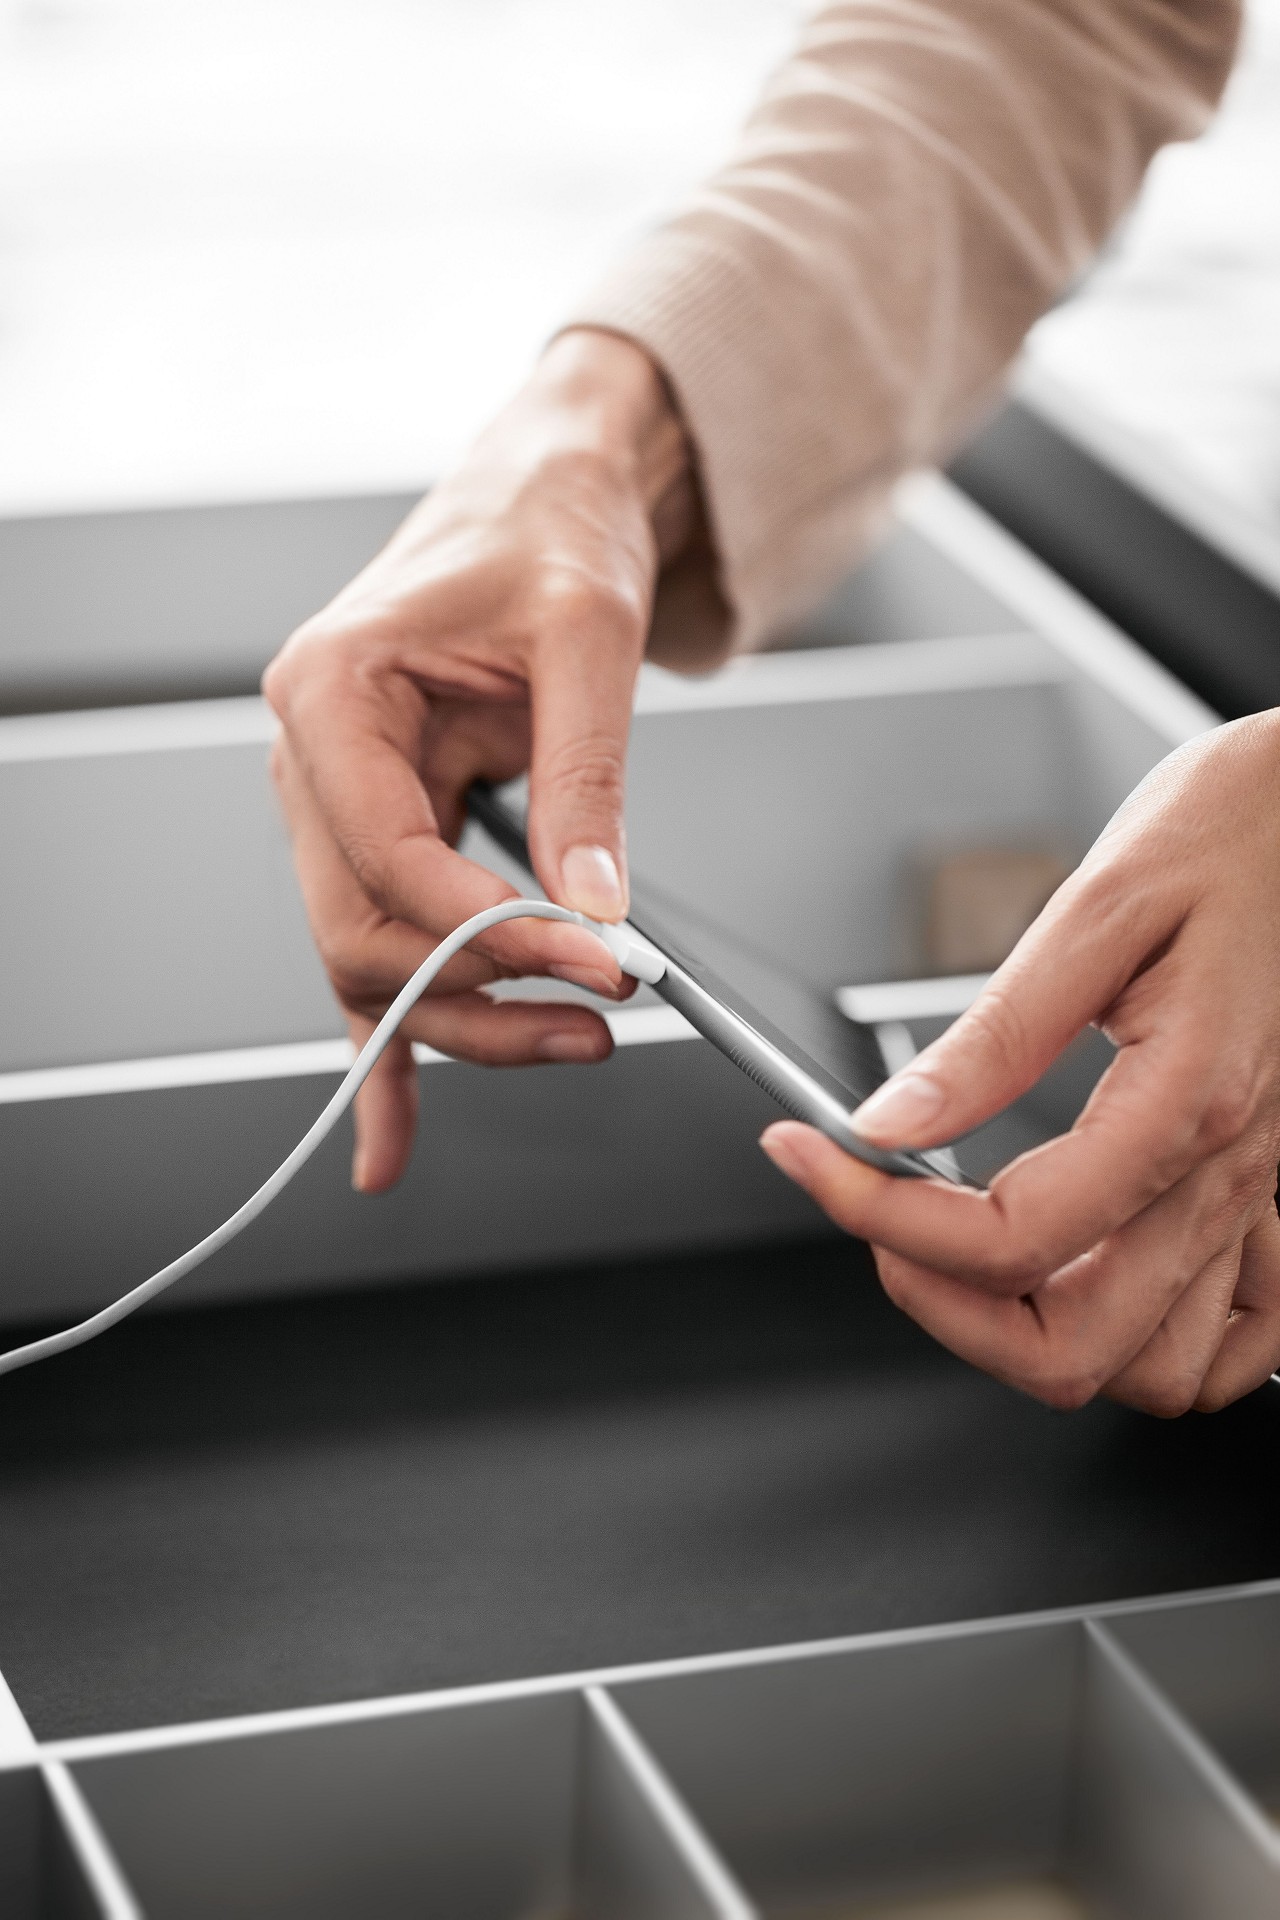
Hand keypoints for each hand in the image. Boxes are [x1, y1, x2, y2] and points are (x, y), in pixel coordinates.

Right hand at [264, 329, 697, 1191]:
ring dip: (463, 1022)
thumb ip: (584, 780)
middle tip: (597, 1018)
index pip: (389, 857)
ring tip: (574, 1042)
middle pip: (364, 932)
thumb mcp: (585, 640)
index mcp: (331, 694)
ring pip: (375, 960)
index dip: (490, 930)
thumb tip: (593, 905)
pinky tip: (393, 1137)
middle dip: (478, 993)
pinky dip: (392, 1048)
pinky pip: (383, 955)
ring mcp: (346, 807)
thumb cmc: (547, 533)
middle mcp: (317, 760)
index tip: (595, 965)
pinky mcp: (391, 838)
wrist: (548, 495)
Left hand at [761, 712, 1279, 1414]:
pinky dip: (1154, 1346)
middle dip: (944, 1305)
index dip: (883, 1219)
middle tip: (878, 1221)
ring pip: (1158, 1370)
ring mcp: (1262, 1194)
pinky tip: (1090, 1279)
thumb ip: (996, 1036)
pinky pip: (1237, 1341)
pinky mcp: (1272, 1189)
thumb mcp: (1101, 906)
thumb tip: (889, 1125)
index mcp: (1184, 1101)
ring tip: (965, 1255)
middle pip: (1075, 1347)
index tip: (816, 1163)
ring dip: (1040, 1338)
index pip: (1009, 1241)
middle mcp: (1233, 1170)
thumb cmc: (1238, 834)